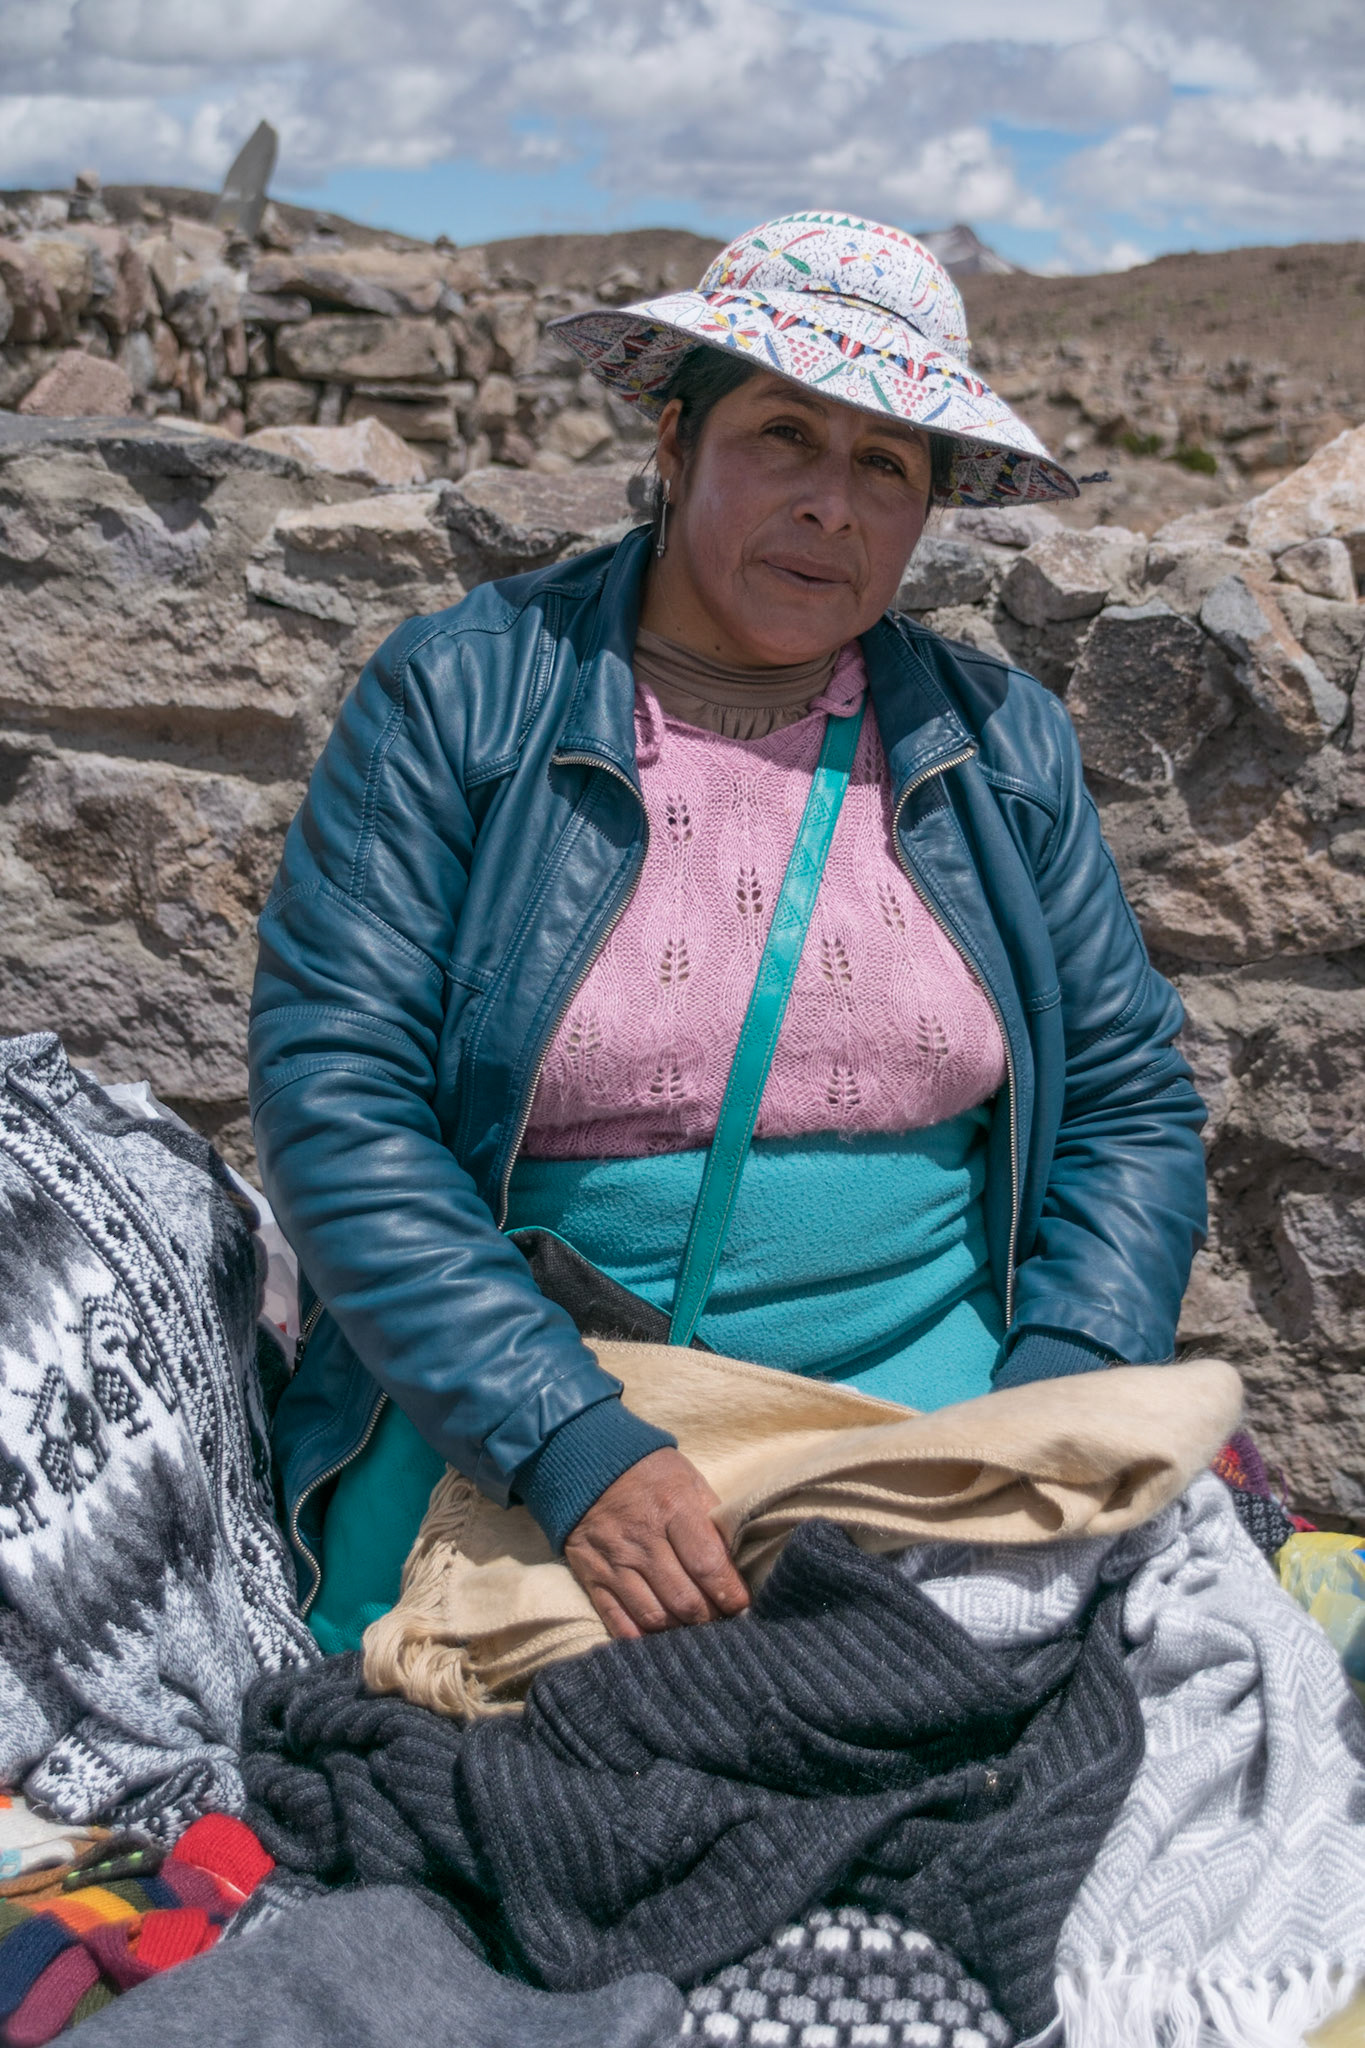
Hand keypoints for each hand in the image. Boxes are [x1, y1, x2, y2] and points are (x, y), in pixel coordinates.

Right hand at [564, 1448, 750, 1638]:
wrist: (589, 1462)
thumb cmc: (651, 1473)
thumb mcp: (690, 1481)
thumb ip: (712, 1520)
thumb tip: (736, 1562)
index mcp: (673, 1509)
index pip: (708, 1564)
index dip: (729, 1593)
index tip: (742, 1606)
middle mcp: (643, 1539)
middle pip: (684, 1599)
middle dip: (710, 1618)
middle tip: (722, 1621)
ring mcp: (615, 1561)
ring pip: (654, 1616)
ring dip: (680, 1630)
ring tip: (694, 1628)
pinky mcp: (592, 1576)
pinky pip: (617, 1620)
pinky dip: (641, 1638)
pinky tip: (659, 1638)